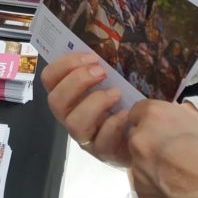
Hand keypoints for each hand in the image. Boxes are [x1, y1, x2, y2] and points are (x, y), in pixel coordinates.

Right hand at [41, 52, 130, 166]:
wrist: (147, 133)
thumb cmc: (126, 99)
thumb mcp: (114, 78)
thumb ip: (103, 66)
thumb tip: (105, 45)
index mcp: (69, 94)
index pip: (49, 78)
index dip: (64, 65)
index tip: (90, 57)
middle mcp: (71, 115)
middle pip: (55, 101)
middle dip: (77, 81)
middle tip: (101, 72)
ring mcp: (86, 137)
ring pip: (73, 124)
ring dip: (94, 103)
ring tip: (116, 94)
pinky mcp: (104, 152)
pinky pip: (101, 141)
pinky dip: (114, 124)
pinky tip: (127, 113)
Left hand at [127, 100, 197, 197]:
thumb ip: (181, 123)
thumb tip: (171, 126)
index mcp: (156, 117)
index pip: (138, 112)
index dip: (154, 122)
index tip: (166, 131)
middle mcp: (141, 143)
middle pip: (138, 140)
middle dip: (154, 146)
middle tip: (180, 157)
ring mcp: (141, 176)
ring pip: (141, 168)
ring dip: (156, 171)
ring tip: (185, 182)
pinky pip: (149, 192)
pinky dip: (161, 194)